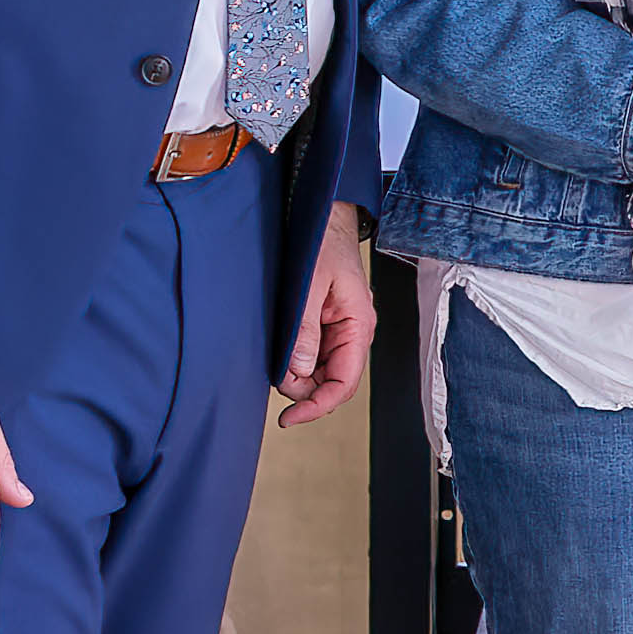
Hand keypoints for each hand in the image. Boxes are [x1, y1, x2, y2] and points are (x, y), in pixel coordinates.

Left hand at [278, 230, 376, 428]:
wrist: (326, 216)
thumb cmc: (325, 241)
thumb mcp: (310, 285)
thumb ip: (304, 330)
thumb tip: (299, 371)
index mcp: (359, 326)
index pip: (343, 384)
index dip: (316, 407)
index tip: (289, 417)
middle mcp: (353, 333)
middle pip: (331, 383)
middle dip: (302, 389)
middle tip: (273, 375)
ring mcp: (340, 330)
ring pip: (320, 372)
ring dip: (297, 374)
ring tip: (276, 356)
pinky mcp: (327, 324)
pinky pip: (314, 354)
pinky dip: (296, 359)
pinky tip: (283, 348)